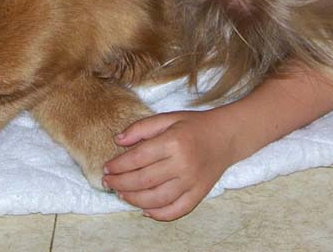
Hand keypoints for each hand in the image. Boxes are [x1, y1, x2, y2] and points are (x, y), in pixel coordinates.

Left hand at [101, 110, 235, 220]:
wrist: (226, 136)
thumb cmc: (194, 125)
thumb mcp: (167, 118)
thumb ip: (141, 128)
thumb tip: (118, 140)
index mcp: (173, 141)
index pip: (137, 158)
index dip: (118, 165)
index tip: (106, 168)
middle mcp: (182, 163)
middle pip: (143, 180)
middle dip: (120, 183)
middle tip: (107, 183)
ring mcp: (192, 181)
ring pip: (156, 198)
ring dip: (134, 200)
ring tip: (121, 195)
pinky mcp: (200, 193)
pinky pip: (177, 210)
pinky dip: (158, 214)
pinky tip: (144, 209)